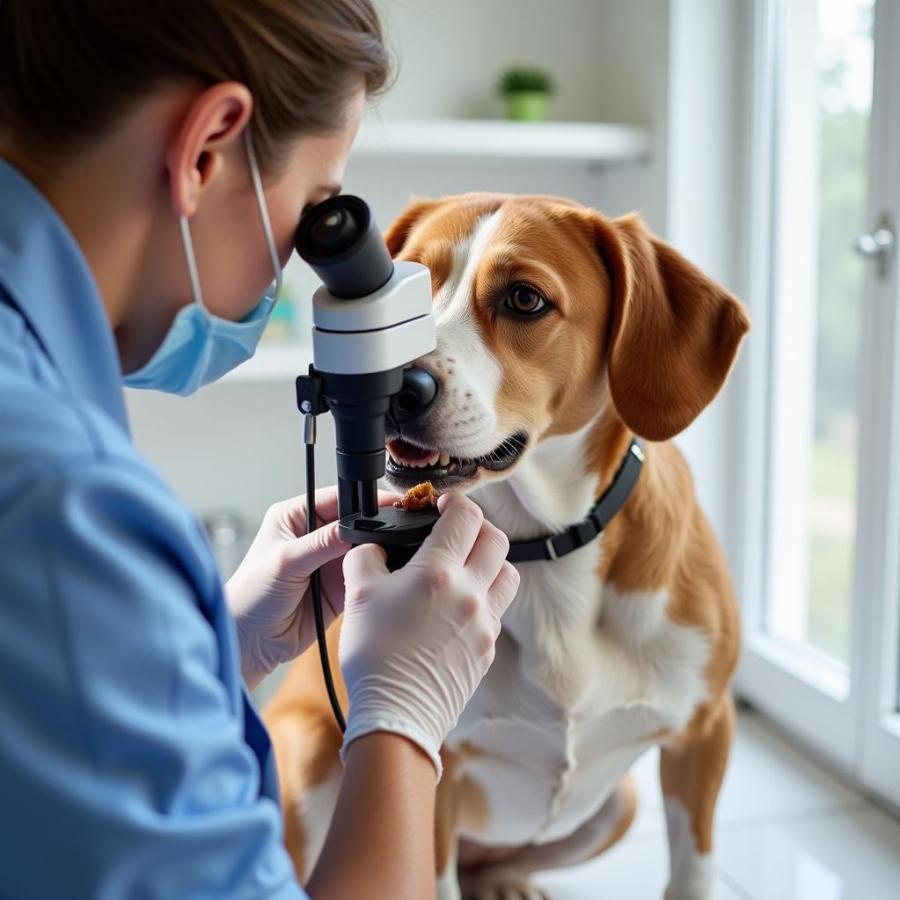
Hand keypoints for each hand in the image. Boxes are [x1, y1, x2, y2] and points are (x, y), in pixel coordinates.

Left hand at [225, 487, 397, 688]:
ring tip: (387, 556)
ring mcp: (328, 561)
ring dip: (374, 552)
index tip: (389, 503)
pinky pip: (364, 574)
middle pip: (354, 522)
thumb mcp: (285, 562)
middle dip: (373, 527)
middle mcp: (314, 535)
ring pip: (363, 548)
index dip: (363, 500)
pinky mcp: (340, 585)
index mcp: (295, 516)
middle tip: (394, 530)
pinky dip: (374, 575)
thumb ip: (321, 543)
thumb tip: (356, 528)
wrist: (250, 643)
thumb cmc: (250, 596)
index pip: (337, 498)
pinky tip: (382, 576)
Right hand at [338, 493, 519, 779]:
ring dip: (491, 562)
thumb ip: (367, 557)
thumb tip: (374, 545)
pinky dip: (485, 598)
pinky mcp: (488, 648)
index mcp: (439, 573)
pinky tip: (458, 607)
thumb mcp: (358, 595)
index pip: (466, 516)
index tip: (442, 506)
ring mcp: (485, 623)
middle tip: (455, 532)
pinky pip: (498, 610)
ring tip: (465, 568)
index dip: (455, 502)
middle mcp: (471, 593)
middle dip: (477, 528)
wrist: (396, 717)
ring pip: (508, 574)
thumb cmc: (374, 657)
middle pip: (497, 539)